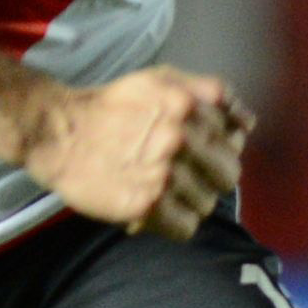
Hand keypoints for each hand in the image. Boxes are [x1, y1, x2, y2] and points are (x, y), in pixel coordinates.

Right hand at [18, 66, 253, 238]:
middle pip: (229, 174)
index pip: (235, 135)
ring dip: (187, 201)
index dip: (219, 144)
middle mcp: (180, 137)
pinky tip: (155, 209)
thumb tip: (248, 122)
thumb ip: (209, 92)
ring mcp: (165, 173)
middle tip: (182, 174)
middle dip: (209, 177)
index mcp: (188, 104)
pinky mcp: (147, 204)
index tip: (198, 148)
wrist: (60, 133)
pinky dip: (173, 223)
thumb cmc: (113, 106)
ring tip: (161, 191)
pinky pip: (186, 227)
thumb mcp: (161, 80)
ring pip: (208, 203)